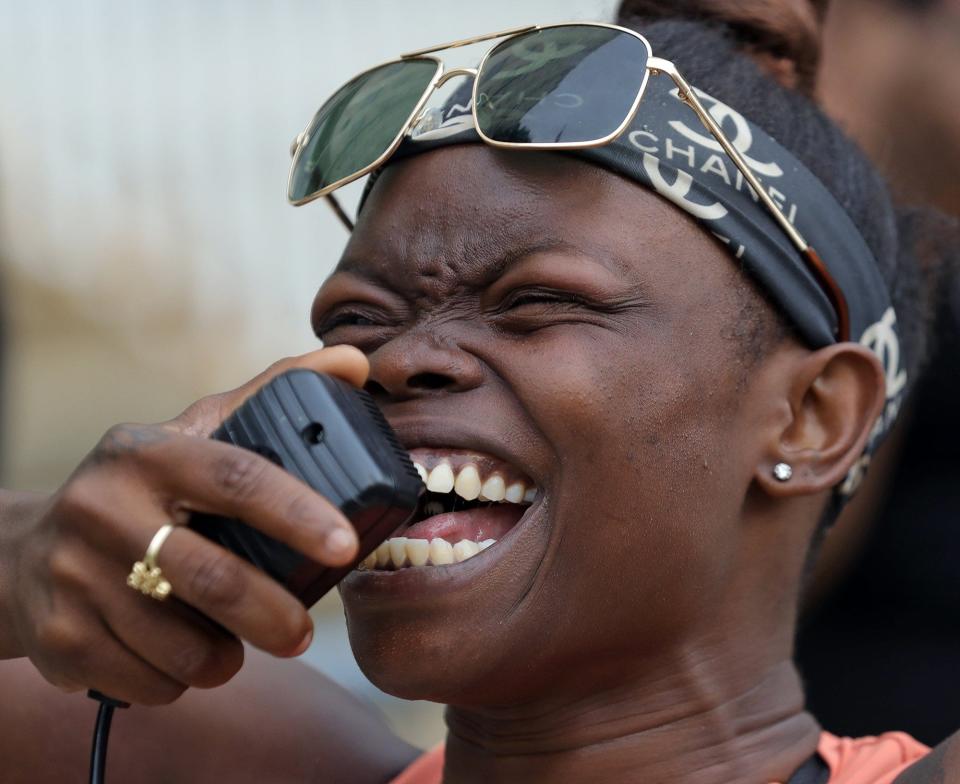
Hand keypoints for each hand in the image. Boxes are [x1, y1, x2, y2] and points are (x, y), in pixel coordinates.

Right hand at [0, 346, 368, 704]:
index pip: (236, 478)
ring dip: (226, 655)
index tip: (344, 545)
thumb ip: (270, 398)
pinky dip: (182, 678)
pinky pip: (151, 681)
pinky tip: (179, 652)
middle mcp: (102, 509)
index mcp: (147, 454)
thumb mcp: (192, 436)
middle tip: (303, 633)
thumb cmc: (137, 491)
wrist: (24, 553)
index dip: (298, 513)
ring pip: (184, 646)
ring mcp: (74, 578)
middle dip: (273, 616)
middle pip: (213, 578)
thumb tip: (354, 364)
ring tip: (236, 640)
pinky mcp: (58, 640)